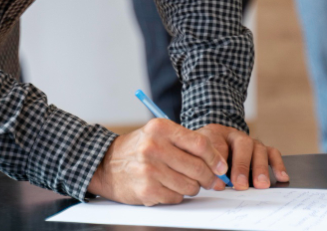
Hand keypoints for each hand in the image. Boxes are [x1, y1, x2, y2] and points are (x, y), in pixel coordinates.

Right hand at [87, 118, 229, 204]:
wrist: (105, 164)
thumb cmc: (137, 149)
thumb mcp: (157, 134)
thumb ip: (185, 143)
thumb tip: (218, 163)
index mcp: (160, 128)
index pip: (199, 144)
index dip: (216, 158)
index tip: (221, 167)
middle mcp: (154, 147)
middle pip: (198, 167)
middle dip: (209, 177)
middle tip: (211, 180)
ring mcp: (150, 169)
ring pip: (190, 186)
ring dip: (192, 187)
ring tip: (182, 181)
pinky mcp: (147, 190)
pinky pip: (176, 197)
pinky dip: (177, 195)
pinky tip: (167, 187)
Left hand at [194, 124, 287, 189]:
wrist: (211, 141)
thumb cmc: (204, 151)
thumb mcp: (197, 153)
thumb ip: (204, 165)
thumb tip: (218, 183)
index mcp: (216, 133)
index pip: (218, 143)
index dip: (219, 161)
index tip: (219, 178)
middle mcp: (235, 135)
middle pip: (242, 144)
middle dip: (242, 165)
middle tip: (240, 184)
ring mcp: (250, 142)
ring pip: (259, 149)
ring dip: (260, 167)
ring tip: (261, 184)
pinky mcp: (261, 149)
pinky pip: (272, 153)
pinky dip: (277, 164)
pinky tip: (281, 177)